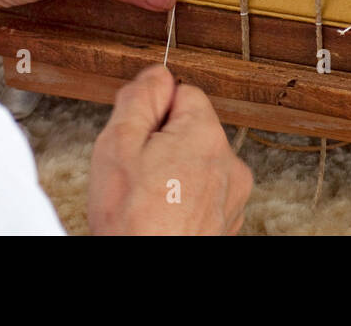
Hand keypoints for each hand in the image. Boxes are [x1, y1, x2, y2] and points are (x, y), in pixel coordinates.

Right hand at [89, 65, 252, 234]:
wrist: (147, 276)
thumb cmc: (131, 221)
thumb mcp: (117, 144)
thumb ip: (140, 98)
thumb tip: (156, 74)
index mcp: (206, 135)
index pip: (184, 91)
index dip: (153, 109)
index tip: (136, 135)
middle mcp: (230, 161)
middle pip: (192, 127)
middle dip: (163, 141)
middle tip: (137, 170)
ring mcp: (233, 194)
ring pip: (199, 161)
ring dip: (174, 171)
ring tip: (148, 197)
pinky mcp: (228, 219)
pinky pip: (206, 191)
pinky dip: (185, 197)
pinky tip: (162, 213)